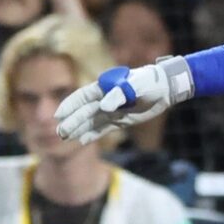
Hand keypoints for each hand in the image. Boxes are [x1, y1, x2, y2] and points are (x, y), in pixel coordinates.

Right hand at [57, 58, 192, 142]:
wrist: (165, 89)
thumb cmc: (150, 82)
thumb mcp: (136, 85)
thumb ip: (118, 94)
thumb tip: (103, 106)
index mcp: (104, 87)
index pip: (82, 97)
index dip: (70, 105)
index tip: (58, 115)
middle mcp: (105, 99)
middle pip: (84, 112)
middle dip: (72, 121)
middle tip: (60, 133)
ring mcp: (111, 111)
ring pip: (91, 122)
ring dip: (78, 129)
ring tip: (66, 138)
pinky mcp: (120, 121)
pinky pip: (103, 129)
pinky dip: (92, 135)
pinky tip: (82, 141)